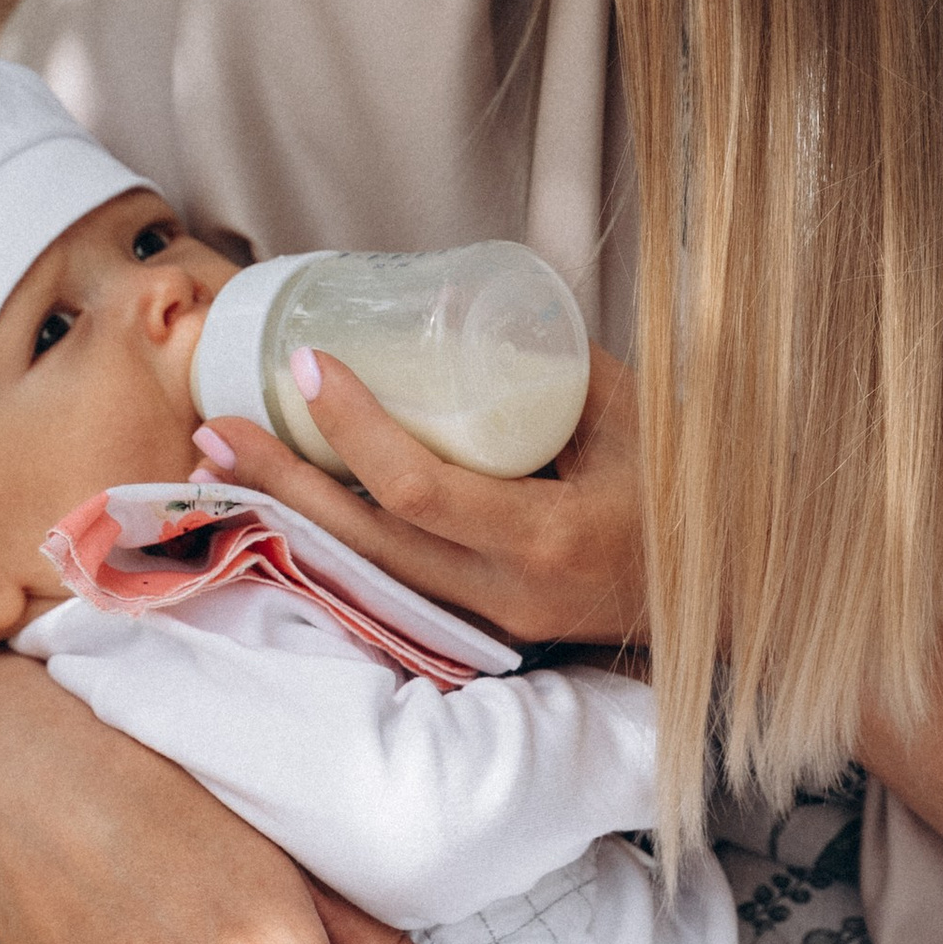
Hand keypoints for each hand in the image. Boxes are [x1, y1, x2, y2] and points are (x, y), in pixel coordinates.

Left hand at [197, 340, 646, 647]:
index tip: (313, 364)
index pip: (421, 492)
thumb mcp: (627, 413)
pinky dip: (329, 544)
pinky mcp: (481, 634)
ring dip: (287, 518)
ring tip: (223, 464)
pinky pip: (389, 588)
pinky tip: (283, 506)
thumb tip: (451, 309)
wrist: (723, 591)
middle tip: (218, 428)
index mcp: (550, 542)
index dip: (356, 429)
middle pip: (365, 547)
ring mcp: (491, 627)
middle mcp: (509, 599)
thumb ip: (543, 369)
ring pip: (364, 576)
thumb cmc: (683, 485)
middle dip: (282, 484)